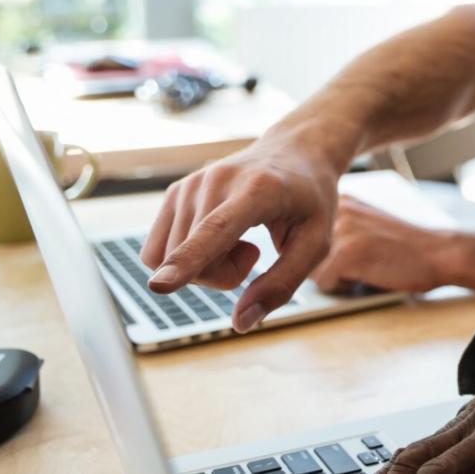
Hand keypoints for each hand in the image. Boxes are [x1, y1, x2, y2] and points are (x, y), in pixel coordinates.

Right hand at [139, 127, 341, 331]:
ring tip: (238, 239)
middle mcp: (216, 180)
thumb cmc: (310, 200)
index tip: (160, 285)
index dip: (189, 260)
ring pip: (167, 259)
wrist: (294, 152)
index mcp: (258, 190)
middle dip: (221, 276)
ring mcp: (191, 183)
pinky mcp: (175, 191)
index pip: (216, 230)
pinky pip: (157, 250)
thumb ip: (281, 284)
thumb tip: (240, 323)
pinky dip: (185, 257)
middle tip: (253, 252)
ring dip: (204, 267)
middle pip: (193, 261)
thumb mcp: (316, 243)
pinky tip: (217, 237)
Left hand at [311, 195, 453, 293]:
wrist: (439, 253)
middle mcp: (337, 208)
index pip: (304, 233)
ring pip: (310, 270)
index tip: (344, 255)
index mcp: (341, 199)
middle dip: (324, 265)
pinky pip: (324, 284)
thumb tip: (296, 251)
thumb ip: (336, 229)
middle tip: (358, 264)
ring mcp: (341, 229)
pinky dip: (344, 288)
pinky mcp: (345, 254)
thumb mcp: (366, 223)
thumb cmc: (405, 246)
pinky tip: (368, 276)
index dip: (319, 252)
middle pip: (302, 252)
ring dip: (333, 277)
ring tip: (364, 269)